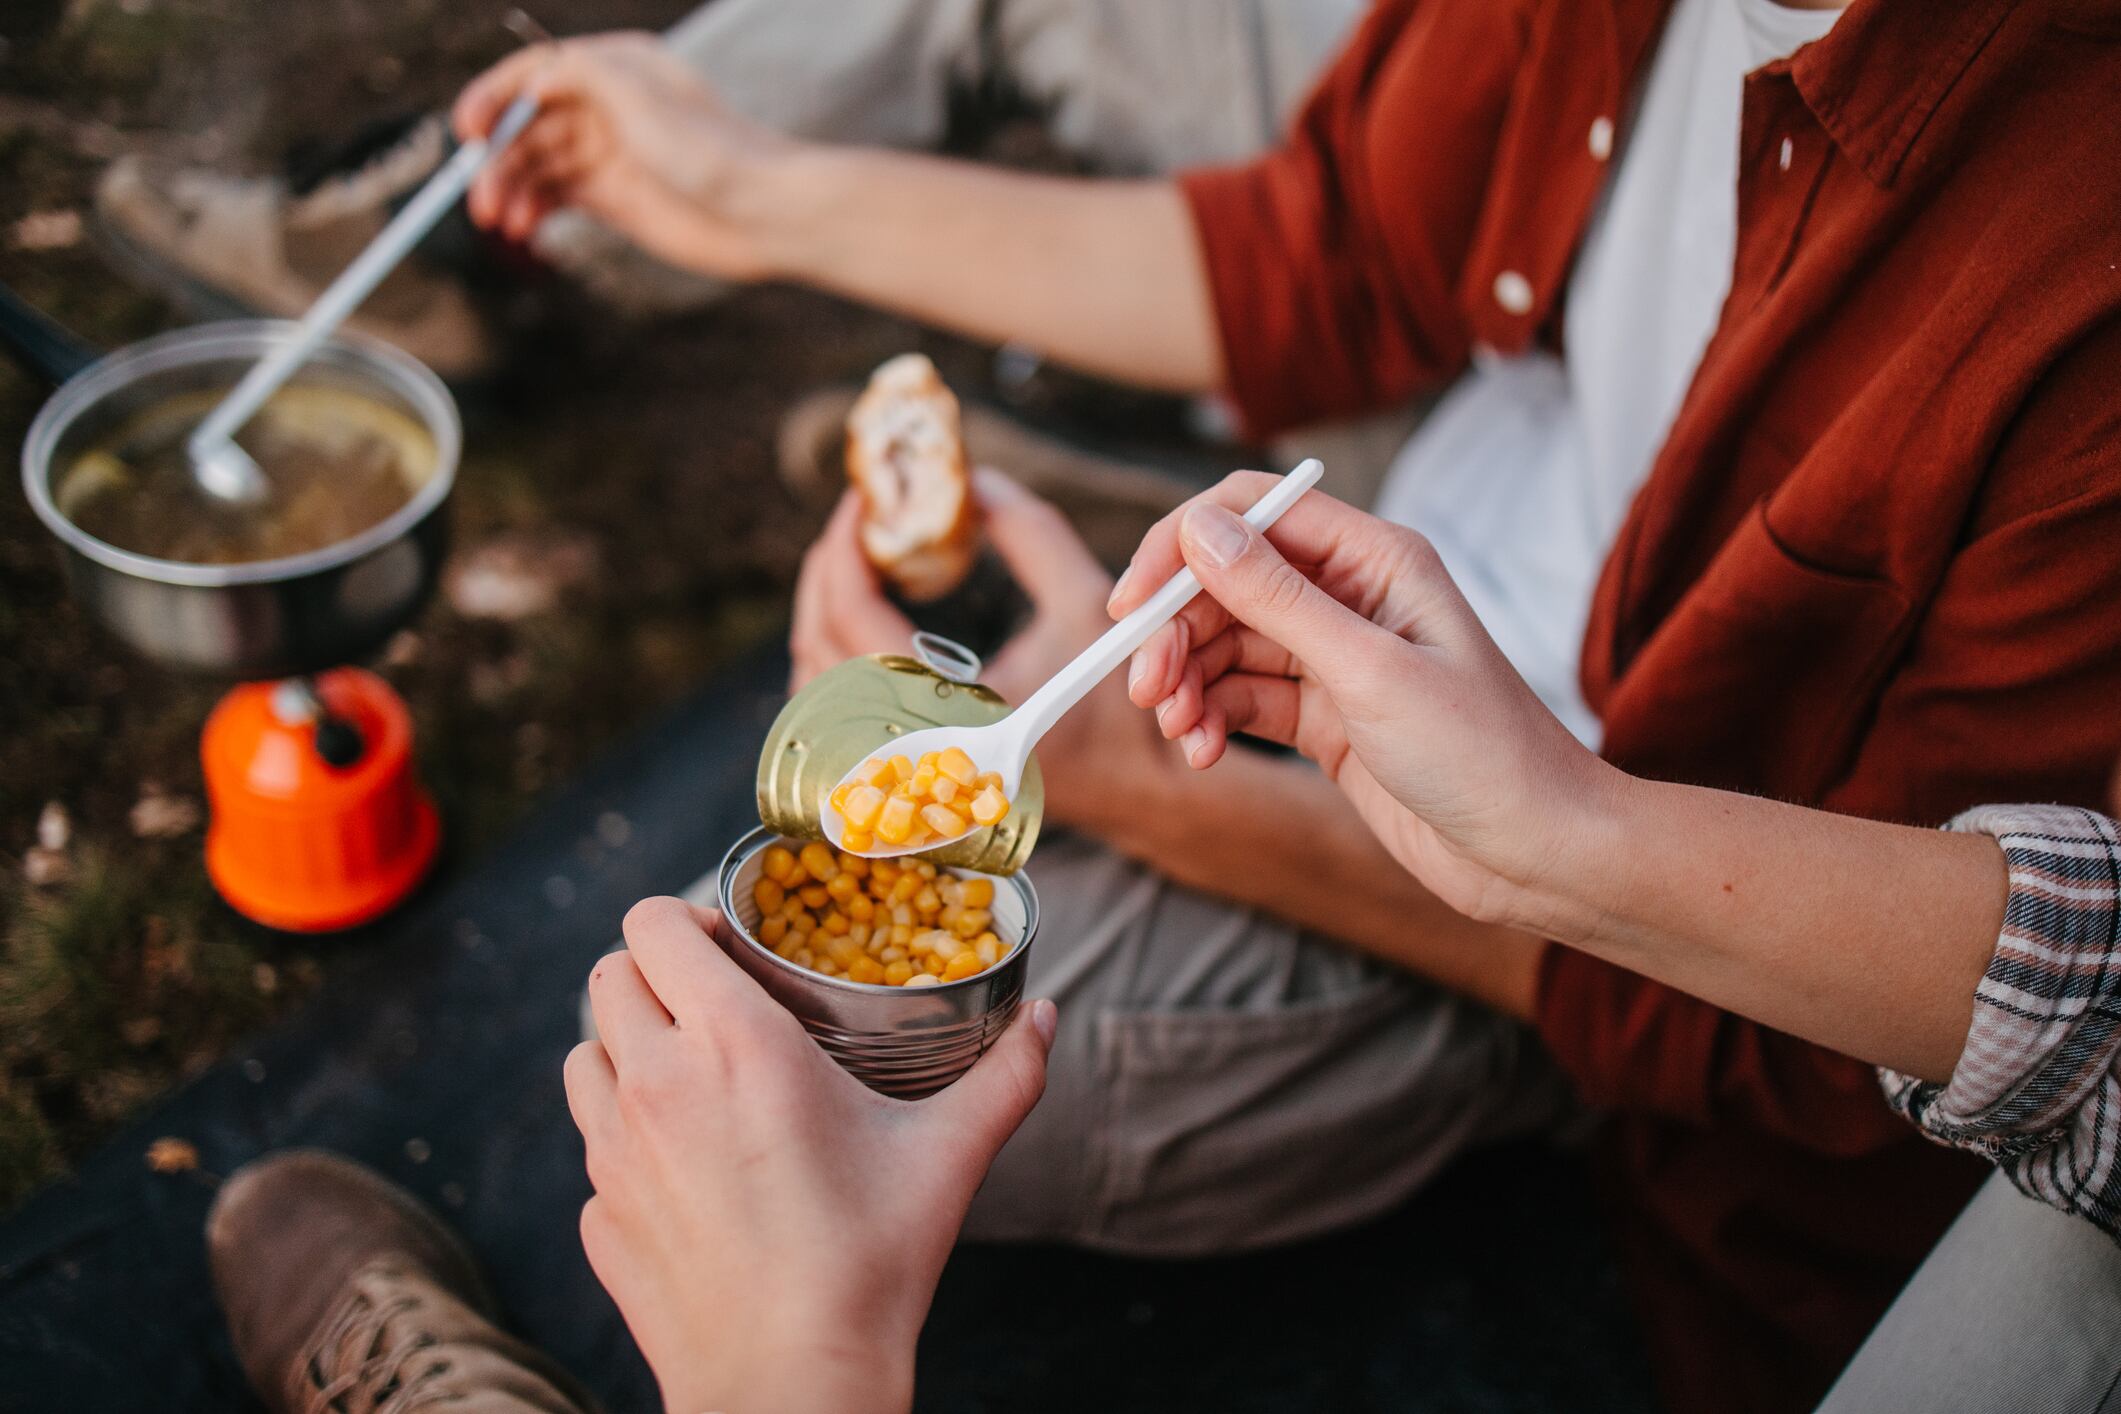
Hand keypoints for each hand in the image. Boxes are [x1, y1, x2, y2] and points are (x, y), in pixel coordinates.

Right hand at [454, 33, 790, 276]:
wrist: (763, 212)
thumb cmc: (712, 149)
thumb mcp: (638, 95)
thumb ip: (578, 74)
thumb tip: (531, 79)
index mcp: (613, 69)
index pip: (534, 75)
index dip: (493, 100)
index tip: (466, 132)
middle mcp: (607, 108)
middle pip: (529, 126)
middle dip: (498, 159)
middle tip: (480, 200)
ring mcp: (610, 155)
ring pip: (538, 166)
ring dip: (510, 190)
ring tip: (500, 222)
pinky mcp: (617, 198)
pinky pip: (558, 198)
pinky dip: (534, 210)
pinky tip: (522, 228)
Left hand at [568, 899, 1055, 1413]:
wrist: (792, 1385)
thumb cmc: (869, 1265)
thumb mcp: (949, 1157)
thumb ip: (1004, 1077)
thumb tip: (1047, 1019)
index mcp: (733, 1045)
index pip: (652, 924)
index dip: (685, 918)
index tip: (731, 947)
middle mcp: (656, 1083)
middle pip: (611, 975)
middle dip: (656, 974)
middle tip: (714, 1005)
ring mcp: (612, 1153)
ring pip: (584, 1054)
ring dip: (627, 1047)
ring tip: (689, 1077)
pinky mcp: (596, 1215)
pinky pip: (592, 1146)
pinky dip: (626, 1137)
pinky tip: (688, 1169)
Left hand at [790, 470, 1180, 828]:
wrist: (1136, 783)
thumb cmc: (1119, 701)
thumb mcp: (1084, 598)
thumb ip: (1028, 533)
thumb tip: (973, 480)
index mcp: (955, 708)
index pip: (855, 621)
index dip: (845, 551)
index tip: (861, 503)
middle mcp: (916, 747)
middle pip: (818, 650)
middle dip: (823, 575)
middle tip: (852, 524)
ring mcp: (904, 768)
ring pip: (815, 688)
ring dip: (820, 616)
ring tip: (852, 563)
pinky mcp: (907, 772)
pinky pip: (836, 716)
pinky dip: (832, 659)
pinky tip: (858, 619)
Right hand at [1111, 474, 1623, 927]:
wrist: (1537, 854)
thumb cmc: (1484, 754)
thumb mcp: (1370, 671)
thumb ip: (1279, 599)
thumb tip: (1199, 529)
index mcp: (1375, 558)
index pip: (1251, 513)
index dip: (1181, 548)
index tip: (1133, 605)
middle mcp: (1350, 597)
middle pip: (1226, 583)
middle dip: (1175, 630)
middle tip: (1144, 688)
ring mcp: (1335, 658)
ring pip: (1226, 644)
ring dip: (1186, 682)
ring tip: (1178, 730)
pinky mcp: (1325, 718)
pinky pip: (1242, 698)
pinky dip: (1210, 719)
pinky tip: (1203, 753)